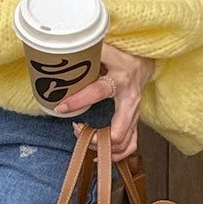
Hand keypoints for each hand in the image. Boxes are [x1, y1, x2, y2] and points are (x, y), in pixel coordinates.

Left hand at [49, 41, 154, 161]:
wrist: (142, 63)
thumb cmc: (120, 56)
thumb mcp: (105, 49)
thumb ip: (85, 51)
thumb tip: (61, 51)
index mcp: (120, 80)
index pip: (98, 92)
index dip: (78, 101)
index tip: (60, 107)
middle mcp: (130, 101)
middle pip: (117, 133)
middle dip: (94, 139)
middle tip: (77, 129)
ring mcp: (135, 115)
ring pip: (124, 143)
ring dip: (103, 148)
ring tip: (86, 139)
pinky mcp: (135, 123)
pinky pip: (131, 145)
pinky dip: (116, 154)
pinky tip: (100, 152)